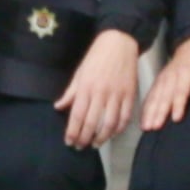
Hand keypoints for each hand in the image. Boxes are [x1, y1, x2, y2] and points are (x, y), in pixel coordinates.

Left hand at [56, 26, 145, 148]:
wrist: (119, 42)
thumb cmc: (96, 56)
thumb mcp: (79, 72)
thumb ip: (70, 93)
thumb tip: (58, 107)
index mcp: (86, 87)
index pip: (77, 115)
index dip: (73, 131)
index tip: (69, 141)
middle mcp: (101, 93)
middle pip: (92, 122)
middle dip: (84, 138)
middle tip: (80, 146)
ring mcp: (117, 95)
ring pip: (109, 123)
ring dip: (102, 137)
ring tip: (95, 144)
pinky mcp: (130, 95)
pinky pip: (125, 117)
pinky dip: (119, 129)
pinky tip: (112, 134)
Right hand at [140, 34, 189, 130]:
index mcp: (186, 72)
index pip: (181, 90)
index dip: (178, 104)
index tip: (176, 119)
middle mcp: (172, 75)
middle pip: (164, 95)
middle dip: (159, 112)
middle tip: (155, 127)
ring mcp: (164, 77)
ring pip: (155, 96)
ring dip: (150, 111)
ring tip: (146, 126)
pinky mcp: (159, 80)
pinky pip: (151, 94)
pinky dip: (146, 106)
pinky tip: (144, 118)